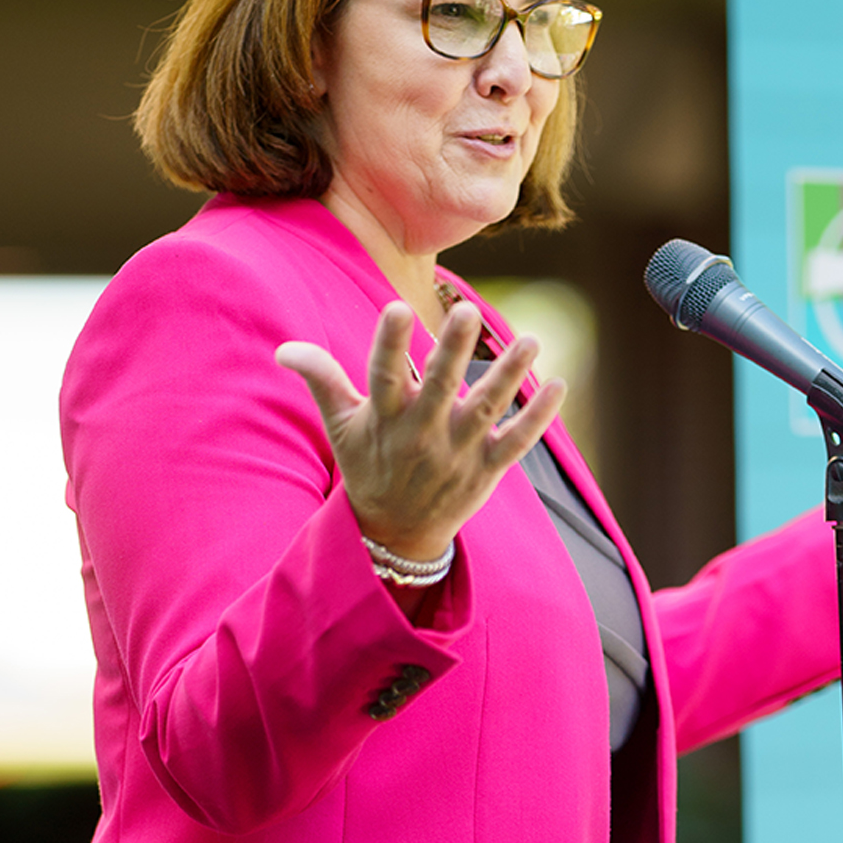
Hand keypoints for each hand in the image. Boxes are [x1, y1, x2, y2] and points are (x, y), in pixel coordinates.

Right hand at [275, 300, 565, 561]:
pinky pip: (516, 442)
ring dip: (509, 374)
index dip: (388, 343)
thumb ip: (322, 380)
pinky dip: (538, 417)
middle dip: (452, 350)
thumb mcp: (341, 427)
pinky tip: (559, 385)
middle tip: (467, 311)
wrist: (394, 535)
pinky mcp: (485, 471)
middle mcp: (420, 435)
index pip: (382, 376)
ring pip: (486, 410)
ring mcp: (456, 454)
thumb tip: (283, 349)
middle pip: (438, 388)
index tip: (396, 307)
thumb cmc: (367, 465)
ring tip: (531, 340)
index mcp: (383, 419)